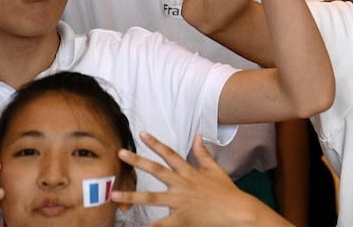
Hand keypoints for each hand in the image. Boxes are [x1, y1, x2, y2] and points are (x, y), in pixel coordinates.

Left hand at [111, 133, 290, 226]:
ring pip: (152, 198)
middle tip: (120, 153)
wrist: (237, 211)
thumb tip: (197, 136)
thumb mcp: (215, 169)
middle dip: (138, 162)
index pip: (170, 154)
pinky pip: (162, 223)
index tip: (142, 134)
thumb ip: (203, 153)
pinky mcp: (182, 219)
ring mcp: (181, 202)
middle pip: (156, 171)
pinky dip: (151, 226)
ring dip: (132, 196)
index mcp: (190, 172)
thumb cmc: (226, 191)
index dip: (156, 143)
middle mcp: (183, 184)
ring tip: (114, 194)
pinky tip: (139, 226)